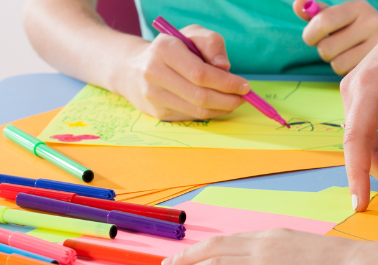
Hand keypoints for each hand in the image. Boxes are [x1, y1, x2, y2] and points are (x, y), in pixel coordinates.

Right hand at [115, 25, 250, 120]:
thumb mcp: (192, 35)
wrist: (133, 68)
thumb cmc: (172, 49)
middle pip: (200, 96)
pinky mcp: (157, 113)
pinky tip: (217, 105)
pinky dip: (210, 113)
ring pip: (197, 111)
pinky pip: (191, 117)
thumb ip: (211, 43)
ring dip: (222, 109)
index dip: (227, 83)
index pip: (201, 73)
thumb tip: (224, 67)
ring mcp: (153, 96)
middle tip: (243, 98)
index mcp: (164, 49)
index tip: (245, 86)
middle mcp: (154, 73)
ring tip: (234, 101)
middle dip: (228, 100)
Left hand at [160, 229, 359, 264]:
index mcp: (270, 237)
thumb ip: (271, 254)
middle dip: (186, 263)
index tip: (180, 259)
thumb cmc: (334, 263)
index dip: (197, 251)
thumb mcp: (297, 249)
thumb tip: (249, 263)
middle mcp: (263, 249)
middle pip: (213, 255)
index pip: (223, 243)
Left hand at [293, 0, 377, 75]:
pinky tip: (361, 66)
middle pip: (326, 48)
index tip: (313, 38)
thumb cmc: (357, 32)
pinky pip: (349, 76)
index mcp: (360, 8)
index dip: (310, 34)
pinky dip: (350, 74)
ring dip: (338, 64)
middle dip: (325, 51)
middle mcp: (374, 23)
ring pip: (336, 64)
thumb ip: (317, 14)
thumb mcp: (340, 19)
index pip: (323, 21)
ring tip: (352, 56)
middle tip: (338, 48)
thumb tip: (298, 4)